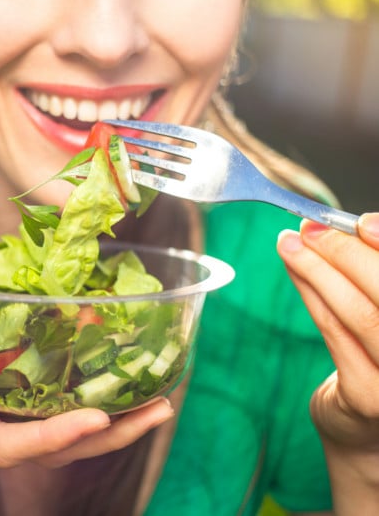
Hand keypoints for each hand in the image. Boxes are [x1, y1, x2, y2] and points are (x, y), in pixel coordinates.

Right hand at [0, 222, 174, 467]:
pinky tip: (117, 374)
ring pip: (50, 436)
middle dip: (102, 436)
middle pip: (43, 449)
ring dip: (107, 423)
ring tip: (159, 398)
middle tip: (160, 407)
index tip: (96, 418)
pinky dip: (82, 398)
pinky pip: (43, 409)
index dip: (46, 438)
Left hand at [277, 214, 378, 447]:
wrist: (369, 437)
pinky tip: (294, 271)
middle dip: (346, 252)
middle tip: (310, 227)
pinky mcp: (369, 397)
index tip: (362, 222)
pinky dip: (312, 295)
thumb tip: (350, 228)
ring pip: (360, 312)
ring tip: (290, 243)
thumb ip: (375, 279)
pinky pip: (335, 333)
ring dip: (319, 270)